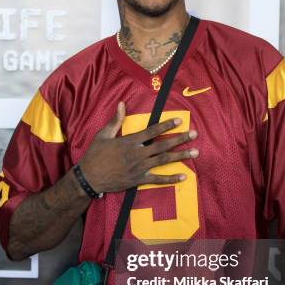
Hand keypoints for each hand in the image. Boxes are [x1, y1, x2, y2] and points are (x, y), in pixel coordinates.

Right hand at [79, 101, 197, 192]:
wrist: (89, 177)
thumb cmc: (95, 154)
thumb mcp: (103, 135)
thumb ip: (115, 120)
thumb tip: (121, 103)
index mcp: (129, 142)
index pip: (152, 131)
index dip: (166, 125)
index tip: (179, 120)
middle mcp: (137, 154)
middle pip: (163, 145)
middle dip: (180, 139)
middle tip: (195, 134)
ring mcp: (139, 168)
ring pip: (164, 161)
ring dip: (181, 156)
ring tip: (196, 152)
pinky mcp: (139, 180)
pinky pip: (158, 179)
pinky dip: (171, 178)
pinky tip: (184, 176)